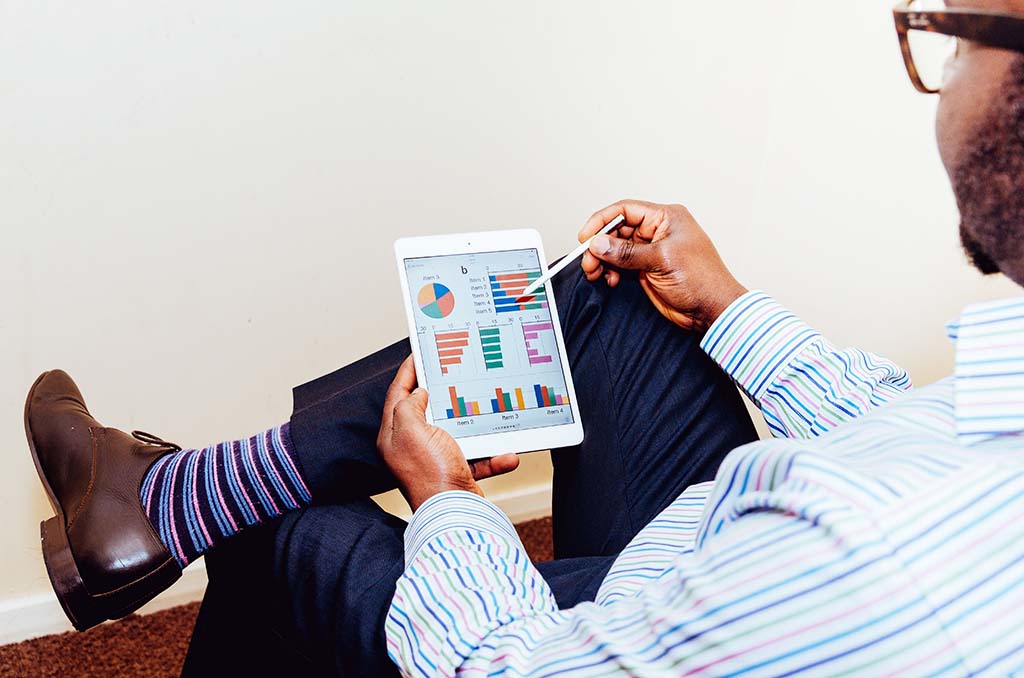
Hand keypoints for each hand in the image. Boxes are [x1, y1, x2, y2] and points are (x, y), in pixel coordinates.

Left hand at [377, 356, 519, 510]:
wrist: (454, 514)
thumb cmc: (430, 474)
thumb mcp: (412, 430)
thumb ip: (409, 406)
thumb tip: (419, 394)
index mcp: (394, 435)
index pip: (397, 394)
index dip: (408, 371)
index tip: (418, 353)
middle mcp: (411, 447)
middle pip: (425, 410)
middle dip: (442, 392)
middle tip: (452, 371)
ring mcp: (434, 460)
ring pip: (456, 432)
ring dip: (475, 425)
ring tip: (486, 408)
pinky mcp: (456, 472)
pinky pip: (477, 457)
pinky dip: (493, 456)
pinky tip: (507, 454)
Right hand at [579, 199, 747, 332]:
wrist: (712, 309)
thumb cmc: (702, 280)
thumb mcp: (661, 260)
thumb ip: (627, 252)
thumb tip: (599, 244)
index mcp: (666, 218)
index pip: (626, 210)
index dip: (602, 221)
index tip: (585, 237)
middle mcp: (657, 231)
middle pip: (617, 230)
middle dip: (600, 245)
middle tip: (589, 261)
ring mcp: (651, 251)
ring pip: (616, 249)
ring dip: (602, 260)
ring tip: (596, 272)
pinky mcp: (646, 269)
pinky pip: (620, 264)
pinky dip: (611, 271)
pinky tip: (610, 280)